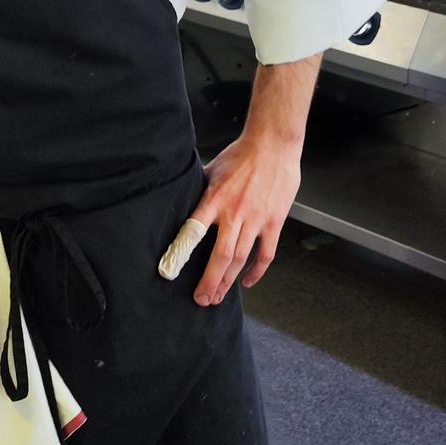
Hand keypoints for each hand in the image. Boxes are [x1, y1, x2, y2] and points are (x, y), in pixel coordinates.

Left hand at [186, 129, 302, 304]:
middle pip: (220, 255)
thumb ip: (200, 190)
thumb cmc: (241, 154)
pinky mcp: (274, 222)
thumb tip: (181, 202)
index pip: (194, 231)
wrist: (273, 145)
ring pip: (241, 259)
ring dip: (228, 282)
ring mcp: (256, 219)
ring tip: (218, 297)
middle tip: (201, 299)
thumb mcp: (212, 169)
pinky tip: (246, 282)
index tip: (171, 272)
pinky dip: (256, 272)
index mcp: (214, 199)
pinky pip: (265, 254)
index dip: (182, 253)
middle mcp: (235, 212)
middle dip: (210, 282)